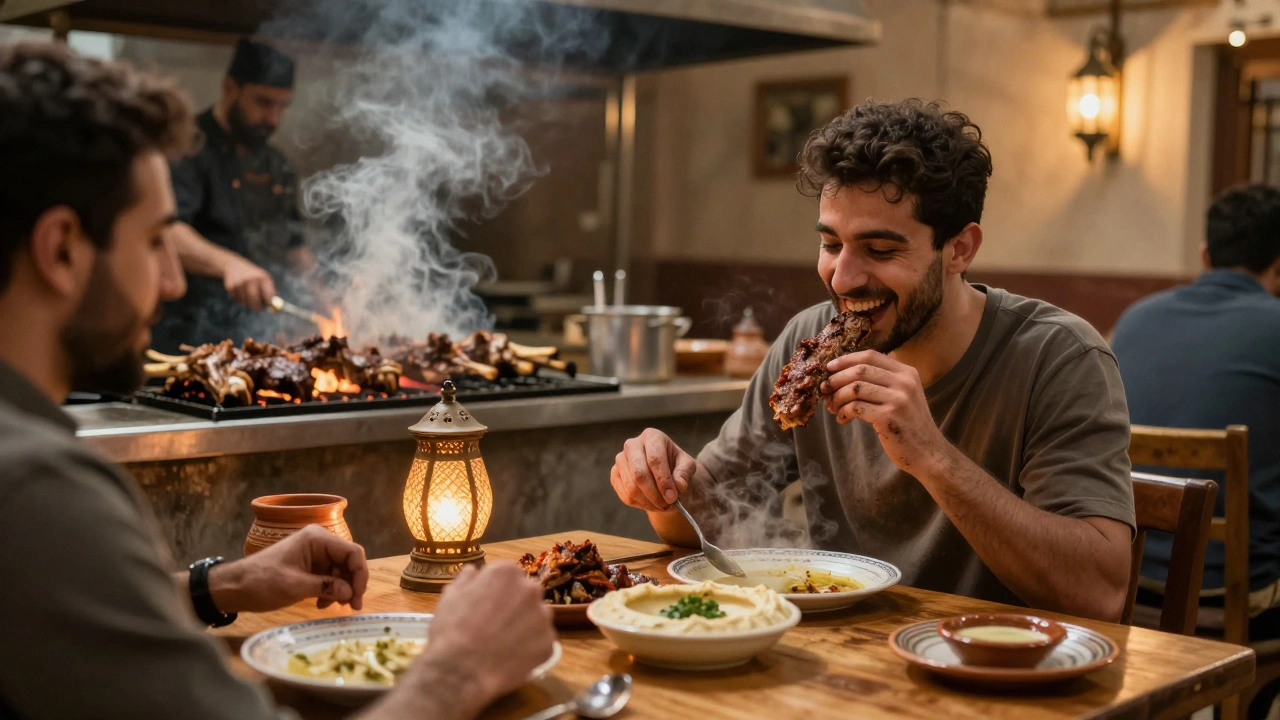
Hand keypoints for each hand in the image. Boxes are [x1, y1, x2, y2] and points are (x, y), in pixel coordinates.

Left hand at [207, 525, 368, 613]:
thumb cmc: (261, 582)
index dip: (360, 575)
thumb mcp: (295, 586)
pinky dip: (329, 591)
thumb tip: (350, 593)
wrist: (234, 588)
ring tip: (331, 606)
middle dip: (351, 584)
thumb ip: (326, 587)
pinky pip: (329, 577)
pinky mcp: (309, 567)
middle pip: (348, 562)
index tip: (357, 598)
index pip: (352, 553)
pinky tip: (320, 603)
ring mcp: (314, 555)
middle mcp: (319, 543)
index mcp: (317, 539)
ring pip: (340, 571)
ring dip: (340, 590)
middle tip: (351, 607)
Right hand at [222, 255, 275, 310]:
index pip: (269, 293)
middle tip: (258, 309)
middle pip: (255, 298)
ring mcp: (240, 283)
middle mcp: (251, 279)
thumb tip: (276, 309)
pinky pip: (237, 300)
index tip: (273, 309)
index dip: (270, 303)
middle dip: (257, 306)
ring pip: (245, 302)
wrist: (234, 266)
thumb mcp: (263, 279)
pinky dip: (239, 299)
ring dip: (247, 303)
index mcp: (262, 277)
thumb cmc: (253, 276)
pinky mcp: (231, 287)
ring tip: (247, 295)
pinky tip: (239, 291)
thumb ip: (270, 292)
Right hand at [407, 564, 554, 708]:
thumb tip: (474, 571)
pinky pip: (540, 641)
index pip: (508, 575)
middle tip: (496, 624)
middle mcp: (530, 589)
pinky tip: (511, 657)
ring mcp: (542, 616)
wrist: (462, 670)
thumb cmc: (452, 630)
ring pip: (537, 616)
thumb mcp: (450, 596)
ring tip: (504, 642)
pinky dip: (530, 648)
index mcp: (506, 572)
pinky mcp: (548, 642)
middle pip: (526, 593)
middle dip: (515, 605)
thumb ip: (466, 578)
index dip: (497, 591)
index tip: (487, 604)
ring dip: (525, 625)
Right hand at [611, 428, 696, 511]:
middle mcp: (632, 444)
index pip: (654, 460)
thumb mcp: (687, 465)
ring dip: (648, 501)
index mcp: (652, 436)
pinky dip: (640, 504)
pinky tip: (651, 503)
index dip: (663, 481)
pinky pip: (625, 495)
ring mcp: (620, 459)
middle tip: (667, 504)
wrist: (663, 472)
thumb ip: (684, 473)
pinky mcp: (614, 474)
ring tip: (662, 505)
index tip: (672, 497)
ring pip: (631, 487)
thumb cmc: (675, 465)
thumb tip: (679, 484)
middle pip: (639, 474)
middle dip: (654, 494)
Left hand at [823, 351, 948, 473]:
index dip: (846, 360)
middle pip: (859, 370)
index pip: (870, 356)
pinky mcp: (889, 417)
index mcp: (907, 372)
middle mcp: (904, 382)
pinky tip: (843, 419)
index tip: (829, 368)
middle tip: (825, 390)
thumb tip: (841, 374)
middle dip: (836, 379)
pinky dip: (844, 412)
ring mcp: (898, 399)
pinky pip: (856, 408)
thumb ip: (881, 382)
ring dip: (837, 398)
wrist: (928, 452)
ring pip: (855, 388)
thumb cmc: (908, 424)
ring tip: (833, 408)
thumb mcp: (902, 396)